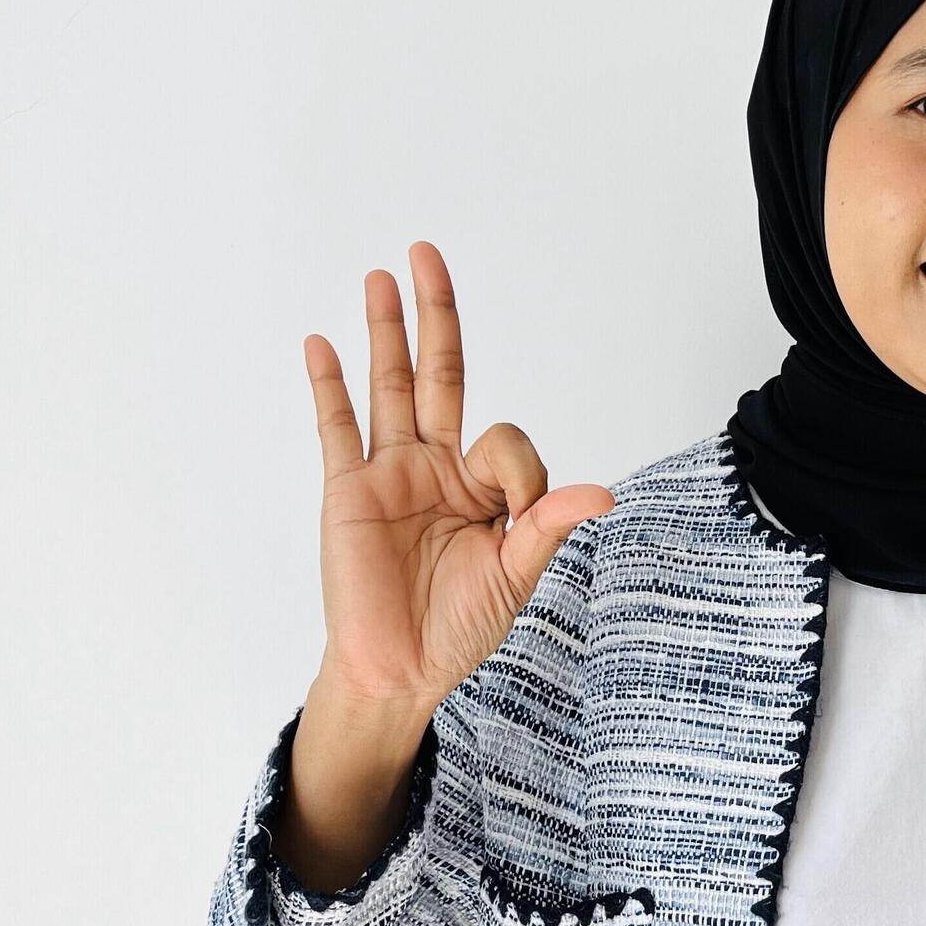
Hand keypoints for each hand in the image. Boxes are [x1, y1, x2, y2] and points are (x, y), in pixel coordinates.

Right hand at [301, 241, 615, 713]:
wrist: (400, 670)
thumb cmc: (459, 627)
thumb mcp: (516, 573)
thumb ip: (547, 524)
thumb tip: (603, 493)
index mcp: (480, 486)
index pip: (504, 437)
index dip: (514, 464)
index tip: (509, 509)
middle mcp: (434, 467)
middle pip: (437, 374)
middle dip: (435, 314)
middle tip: (427, 254)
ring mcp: (388, 474)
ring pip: (389, 388)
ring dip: (384, 331)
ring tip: (381, 277)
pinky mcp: (348, 493)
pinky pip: (337, 429)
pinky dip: (330, 387)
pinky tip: (322, 345)